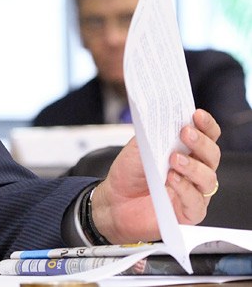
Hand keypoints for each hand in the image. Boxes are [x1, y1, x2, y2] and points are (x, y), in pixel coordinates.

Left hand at [91, 109, 221, 242]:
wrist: (114, 201)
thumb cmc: (129, 172)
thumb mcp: (139, 146)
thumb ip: (154, 133)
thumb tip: (165, 117)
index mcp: (187, 151)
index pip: (208, 136)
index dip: (206, 125)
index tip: (196, 115)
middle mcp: (196, 170)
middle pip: (212, 155)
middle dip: (201, 142)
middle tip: (186, 133)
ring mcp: (194, 191)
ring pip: (208, 178)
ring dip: (192, 166)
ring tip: (174, 159)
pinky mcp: (189, 212)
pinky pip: (196, 201)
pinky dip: (185, 189)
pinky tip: (172, 180)